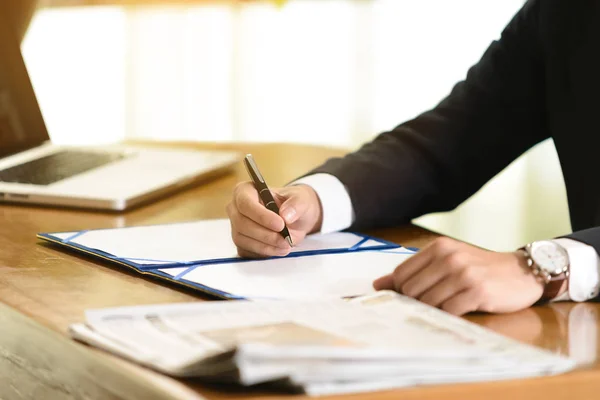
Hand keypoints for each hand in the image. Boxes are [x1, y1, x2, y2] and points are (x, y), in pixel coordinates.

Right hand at [227, 183, 322, 257]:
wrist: (295, 219)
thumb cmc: (294, 204)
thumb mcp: (301, 199)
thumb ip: (295, 205)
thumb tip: (285, 215)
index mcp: (245, 190)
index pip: (245, 203)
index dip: (261, 215)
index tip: (280, 224)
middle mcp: (236, 208)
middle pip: (241, 223)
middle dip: (265, 234)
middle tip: (285, 239)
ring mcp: (236, 227)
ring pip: (242, 239)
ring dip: (266, 246)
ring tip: (286, 245)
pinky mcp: (241, 243)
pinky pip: (247, 251)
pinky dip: (264, 252)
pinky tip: (279, 249)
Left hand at [373, 237, 545, 315]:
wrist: (522, 273)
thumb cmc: (480, 269)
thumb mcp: (447, 262)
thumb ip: (414, 272)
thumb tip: (377, 285)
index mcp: (439, 248)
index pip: (401, 274)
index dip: (402, 290)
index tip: (413, 297)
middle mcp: (450, 257)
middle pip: (411, 290)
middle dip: (416, 302)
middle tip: (432, 304)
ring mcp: (464, 274)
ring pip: (428, 302)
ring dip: (434, 310)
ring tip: (448, 306)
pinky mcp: (477, 292)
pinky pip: (449, 311)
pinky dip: (449, 315)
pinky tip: (459, 311)